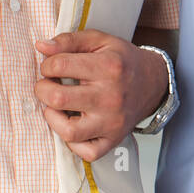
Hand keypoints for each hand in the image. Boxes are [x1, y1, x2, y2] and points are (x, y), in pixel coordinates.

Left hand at [33, 30, 168, 162]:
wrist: (152, 83)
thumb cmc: (121, 61)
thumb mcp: (99, 41)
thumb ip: (69, 40)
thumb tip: (41, 47)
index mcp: (108, 66)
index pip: (59, 65)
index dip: (47, 65)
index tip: (51, 66)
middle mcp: (111, 96)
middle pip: (58, 98)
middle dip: (43, 89)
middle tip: (48, 85)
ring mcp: (112, 121)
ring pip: (68, 131)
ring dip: (52, 117)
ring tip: (55, 107)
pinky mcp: (113, 139)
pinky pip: (85, 152)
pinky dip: (72, 143)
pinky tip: (72, 124)